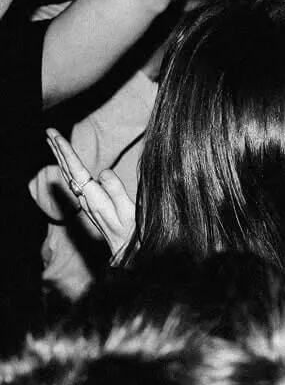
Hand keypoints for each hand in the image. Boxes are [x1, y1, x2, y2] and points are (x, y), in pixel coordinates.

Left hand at [46, 129, 134, 261]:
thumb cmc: (134, 233)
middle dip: (59, 151)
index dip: (67, 152)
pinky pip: (76, 182)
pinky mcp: (92, 205)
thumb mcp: (129, 212)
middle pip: (68, 171)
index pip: (77, 171)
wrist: (130, 252)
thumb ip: (116, 191)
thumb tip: (103, 172)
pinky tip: (68, 165)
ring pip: (70, 176)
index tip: (57, 137)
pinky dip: (70, 169)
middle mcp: (87, 201)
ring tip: (54, 143)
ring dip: (61, 158)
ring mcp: (88, 203)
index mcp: (95, 199)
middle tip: (49, 132)